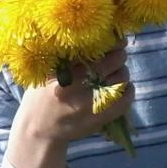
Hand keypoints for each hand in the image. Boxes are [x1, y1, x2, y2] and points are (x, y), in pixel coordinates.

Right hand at [3, 43, 133, 167]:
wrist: (37, 131)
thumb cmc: (41, 95)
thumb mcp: (47, 71)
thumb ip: (67, 56)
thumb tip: (98, 36)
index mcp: (64, 71)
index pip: (97, 49)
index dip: (111, 42)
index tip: (115, 39)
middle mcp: (77, 87)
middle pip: (114, 62)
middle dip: (119, 55)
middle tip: (117, 56)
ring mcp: (90, 104)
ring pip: (121, 79)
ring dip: (122, 73)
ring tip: (115, 73)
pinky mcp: (99, 119)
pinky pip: (124, 101)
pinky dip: (128, 91)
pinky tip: (124, 88)